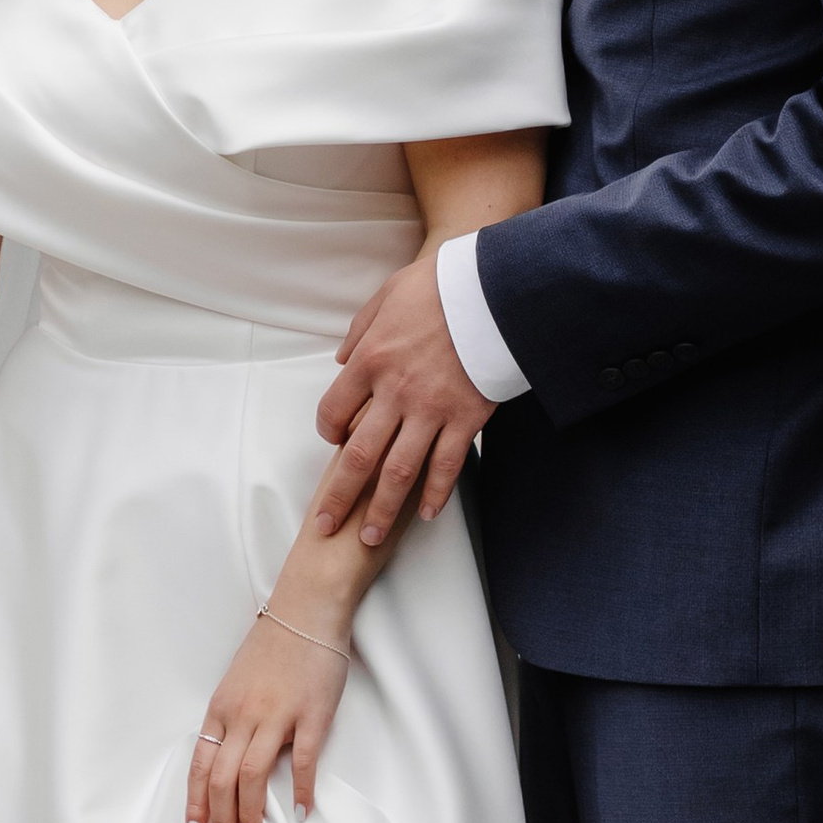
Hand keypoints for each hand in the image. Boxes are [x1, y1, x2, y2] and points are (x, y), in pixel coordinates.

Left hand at [186, 606, 351, 822]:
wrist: (306, 609)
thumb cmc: (273, 645)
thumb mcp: (237, 681)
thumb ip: (231, 718)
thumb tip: (225, 758)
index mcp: (222, 707)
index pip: (200, 765)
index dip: (196, 803)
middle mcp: (243, 714)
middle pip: (221, 779)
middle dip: (221, 820)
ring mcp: (277, 715)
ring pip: (252, 776)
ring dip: (250, 814)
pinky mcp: (311, 715)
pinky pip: (301, 762)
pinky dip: (300, 792)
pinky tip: (301, 813)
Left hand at [312, 256, 494, 546]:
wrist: (494, 288)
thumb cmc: (440, 286)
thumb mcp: (388, 295)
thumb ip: (361, 329)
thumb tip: (342, 359)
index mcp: (371, 360)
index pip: (333, 410)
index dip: (328, 431)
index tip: (332, 441)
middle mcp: (395, 392)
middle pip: (358, 456)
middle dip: (340, 496)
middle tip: (328, 525)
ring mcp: (432, 409)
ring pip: (399, 472)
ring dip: (382, 509)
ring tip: (369, 537)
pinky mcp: (467, 418)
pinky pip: (447, 465)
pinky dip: (435, 493)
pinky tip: (425, 513)